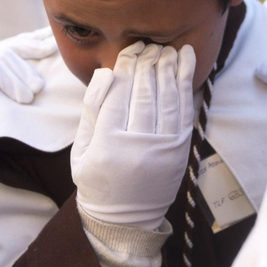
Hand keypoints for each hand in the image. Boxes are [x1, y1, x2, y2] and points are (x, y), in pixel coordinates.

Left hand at [0, 28, 58, 125]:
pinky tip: (50, 37)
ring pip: (14, 44)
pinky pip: (21, 41)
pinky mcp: (3, 51)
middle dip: (23, 72)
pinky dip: (36, 38)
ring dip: (34, 49)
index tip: (24, 98)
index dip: (9, 82)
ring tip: (51, 55)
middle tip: (36, 91)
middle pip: (5, 55)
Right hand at [70, 42, 196, 230]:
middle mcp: (138, 147)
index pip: (118, 95)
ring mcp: (163, 150)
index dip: (126, 68)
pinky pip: (184, 111)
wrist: (125, 220)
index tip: (130, 49)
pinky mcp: (180, 151)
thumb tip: (107, 73)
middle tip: (148, 45)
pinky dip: (185, 84)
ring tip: (167, 49)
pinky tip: (186, 62)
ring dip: (168, 69)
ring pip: (167, 99)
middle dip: (147, 64)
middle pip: (144, 93)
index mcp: (107, 146)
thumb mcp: (81, 149)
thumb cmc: (97, 181)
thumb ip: (91, 111)